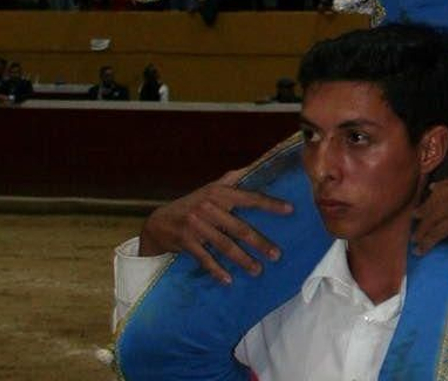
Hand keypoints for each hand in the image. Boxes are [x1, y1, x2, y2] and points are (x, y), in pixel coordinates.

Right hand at [137, 168, 291, 283]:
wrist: (157, 222)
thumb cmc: (191, 205)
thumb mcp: (209, 190)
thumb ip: (230, 180)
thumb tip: (252, 168)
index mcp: (217, 193)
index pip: (249, 198)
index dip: (270, 204)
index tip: (290, 210)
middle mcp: (208, 208)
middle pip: (239, 227)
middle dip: (259, 242)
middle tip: (276, 254)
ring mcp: (195, 226)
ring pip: (224, 245)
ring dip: (242, 260)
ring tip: (258, 270)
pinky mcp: (185, 242)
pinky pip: (204, 259)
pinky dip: (217, 270)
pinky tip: (228, 280)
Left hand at [412, 171, 447, 255]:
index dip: (441, 187)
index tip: (432, 191)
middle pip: (438, 197)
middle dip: (426, 207)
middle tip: (417, 215)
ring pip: (433, 214)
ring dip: (423, 227)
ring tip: (416, 237)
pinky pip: (435, 232)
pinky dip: (426, 241)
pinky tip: (420, 249)